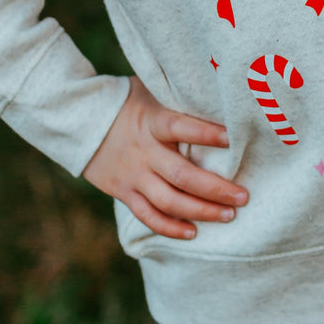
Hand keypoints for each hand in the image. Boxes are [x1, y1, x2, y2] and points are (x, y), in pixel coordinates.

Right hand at [82, 76, 248, 239]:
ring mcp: (133, 175)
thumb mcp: (151, 90)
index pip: (181, 127)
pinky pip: (148, 216)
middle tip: (243, 196)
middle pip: (182, 175)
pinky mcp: (124, 192)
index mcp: (153, 122)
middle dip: (215, 189)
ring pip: (168, 201)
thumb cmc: (129, 102)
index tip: (234, 138)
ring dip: (201, 211)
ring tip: (229, 215)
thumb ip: (178, 97)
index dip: (207, 133)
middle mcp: (144, 151)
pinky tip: (193, 232)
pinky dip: (170, 227)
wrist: (81, 121)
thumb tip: (217, 91)